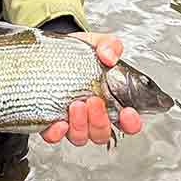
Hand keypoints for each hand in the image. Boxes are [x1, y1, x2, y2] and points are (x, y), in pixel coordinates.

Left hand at [40, 31, 141, 145]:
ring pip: (81, 137)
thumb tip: (109, 56)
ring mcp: (72, 121)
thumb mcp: (96, 43)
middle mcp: (92, 116)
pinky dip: (56, 134)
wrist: (48, 51)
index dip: (131, 123)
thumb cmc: (77, 53)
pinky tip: (57, 123)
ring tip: (75, 104)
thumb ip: (109, 46)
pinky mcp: (50, 122)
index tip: (128, 113)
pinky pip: (53, 137)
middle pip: (102, 133)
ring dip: (80, 125)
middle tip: (94, 100)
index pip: (128, 123)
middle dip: (100, 120)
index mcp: (110, 101)